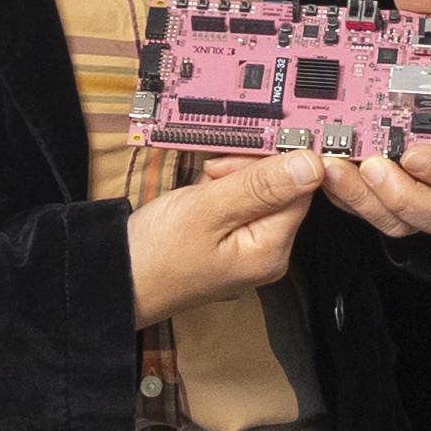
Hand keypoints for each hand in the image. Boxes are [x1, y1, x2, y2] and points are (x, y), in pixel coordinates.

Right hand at [129, 146, 330, 325]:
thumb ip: (261, 185)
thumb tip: (311, 164)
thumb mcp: (208, 209)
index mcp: (270, 249)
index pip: (299, 188)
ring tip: (202, 188)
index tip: (243, 152)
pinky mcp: (232, 241)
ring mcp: (250, 248)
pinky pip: (239, 203)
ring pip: (257, 191)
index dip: (272, 163)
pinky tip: (199, 195)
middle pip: (280, 189)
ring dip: (230, 178)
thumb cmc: (156, 255)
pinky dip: (220, 190)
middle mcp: (268, 252)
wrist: (119, 278)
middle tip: (213, 174)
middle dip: (247, 170)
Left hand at [315, 0, 430, 243]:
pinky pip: (364, 216)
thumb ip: (427, 12)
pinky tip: (318, 171)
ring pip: (398, 223)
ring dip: (366, 201)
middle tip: (370, 166)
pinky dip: (341, 199)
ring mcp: (416, 207)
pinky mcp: (381, 211)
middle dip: (403, 197)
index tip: (413, 151)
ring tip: (334, 167)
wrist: (425, 113)